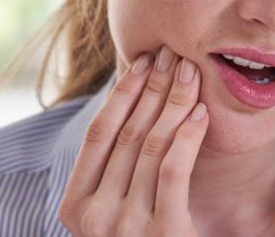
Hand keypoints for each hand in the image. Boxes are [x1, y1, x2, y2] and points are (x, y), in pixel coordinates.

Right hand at [58, 46, 208, 236]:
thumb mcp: (113, 210)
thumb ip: (115, 170)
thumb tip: (134, 100)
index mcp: (73, 207)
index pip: (98, 133)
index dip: (121, 94)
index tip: (142, 62)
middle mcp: (93, 218)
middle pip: (128, 133)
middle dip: (153, 88)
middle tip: (171, 55)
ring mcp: (126, 229)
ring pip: (152, 145)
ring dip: (173, 102)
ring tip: (189, 73)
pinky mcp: (165, 236)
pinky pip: (173, 171)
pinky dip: (187, 136)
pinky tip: (200, 113)